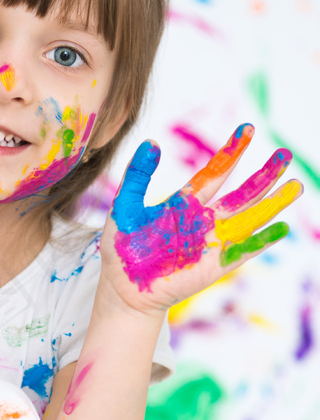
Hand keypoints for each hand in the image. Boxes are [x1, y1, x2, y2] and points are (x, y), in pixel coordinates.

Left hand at [100, 124, 302, 313]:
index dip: (231, 151)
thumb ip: (137, 176)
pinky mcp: (214, 266)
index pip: (214, 173)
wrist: (122, 290)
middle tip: (285, 154)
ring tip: (296, 185)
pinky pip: (243, 251)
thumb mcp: (125, 207)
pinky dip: (262, 241)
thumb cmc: (122, 250)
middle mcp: (203, 221)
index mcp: (184, 204)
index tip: (246, 129)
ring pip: (249, 219)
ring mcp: (211, 243)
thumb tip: (151, 142)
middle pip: (240, 194)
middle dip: (263, 175)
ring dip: (272, 203)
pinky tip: (282, 228)